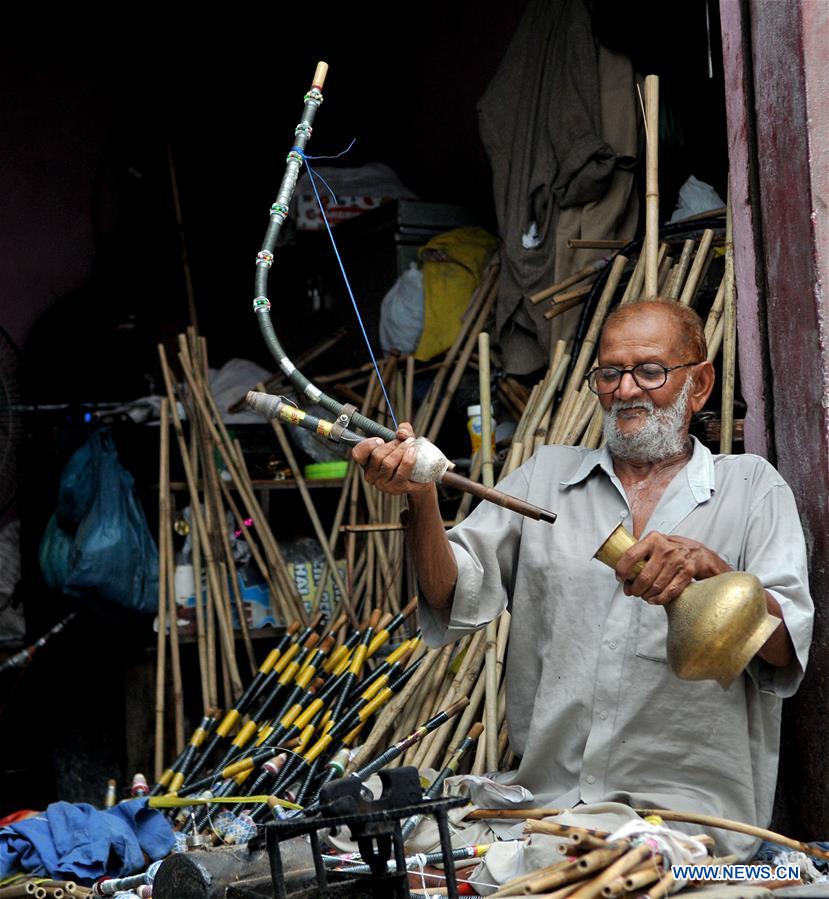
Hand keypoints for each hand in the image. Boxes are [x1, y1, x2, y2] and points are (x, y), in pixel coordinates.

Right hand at [350, 422, 432, 496]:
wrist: (422, 476)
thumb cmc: (409, 456)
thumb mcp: (405, 439)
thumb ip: (403, 430)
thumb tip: (401, 433)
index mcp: (367, 462)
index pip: (358, 453)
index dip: (368, 445)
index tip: (381, 439)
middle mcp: (371, 475)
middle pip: (377, 456)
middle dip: (394, 444)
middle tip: (407, 440)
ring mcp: (382, 484)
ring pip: (388, 464)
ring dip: (402, 451)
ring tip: (412, 446)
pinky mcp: (395, 489)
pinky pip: (400, 474)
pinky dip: (407, 461)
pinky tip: (412, 453)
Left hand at [614, 532, 731, 604]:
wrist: (697, 552)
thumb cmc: (670, 550)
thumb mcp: (654, 544)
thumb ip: (639, 555)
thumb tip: (623, 577)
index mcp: (652, 539)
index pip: (631, 555)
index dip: (622, 569)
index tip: (619, 578)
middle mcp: (665, 549)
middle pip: (644, 576)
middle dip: (635, 588)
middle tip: (632, 592)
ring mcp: (677, 561)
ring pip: (656, 586)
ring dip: (646, 595)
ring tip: (643, 596)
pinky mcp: (687, 572)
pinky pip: (670, 591)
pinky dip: (659, 599)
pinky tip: (653, 599)